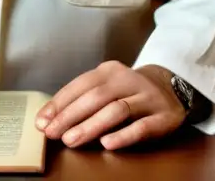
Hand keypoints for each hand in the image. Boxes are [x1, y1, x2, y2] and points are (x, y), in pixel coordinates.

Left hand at [35, 62, 185, 150]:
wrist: (172, 89)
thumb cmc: (128, 92)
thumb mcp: (107, 87)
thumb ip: (83, 99)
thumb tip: (49, 119)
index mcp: (110, 71)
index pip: (80, 85)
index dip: (60, 103)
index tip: (42, 121)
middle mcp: (128, 80)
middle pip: (96, 97)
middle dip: (70, 116)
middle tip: (53, 133)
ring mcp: (147, 98)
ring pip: (116, 110)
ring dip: (91, 126)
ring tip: (72, 140)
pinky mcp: (163, 117)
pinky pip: (141, 127)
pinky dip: (123, 135)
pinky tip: (106, 144)